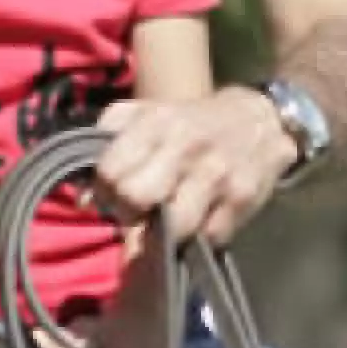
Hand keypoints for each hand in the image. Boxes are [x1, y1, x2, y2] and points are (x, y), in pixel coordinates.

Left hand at [93, 87, 293, 246]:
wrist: (264, 118)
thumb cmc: (193, 120)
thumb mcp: (148, 111)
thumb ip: (108, 140)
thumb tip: (82, 196)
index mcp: (157, 123)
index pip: (110, 172)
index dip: (105, 190)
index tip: (112, 193)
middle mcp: (186, 147)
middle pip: (135, 198)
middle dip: (130, 212)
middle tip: (137, 210)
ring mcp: (217, 176)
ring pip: (172, 227)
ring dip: (164, 232)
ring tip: (166, 219)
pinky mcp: (242, 200)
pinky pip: (207, 236)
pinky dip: (198, 235)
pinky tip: (199, 218)